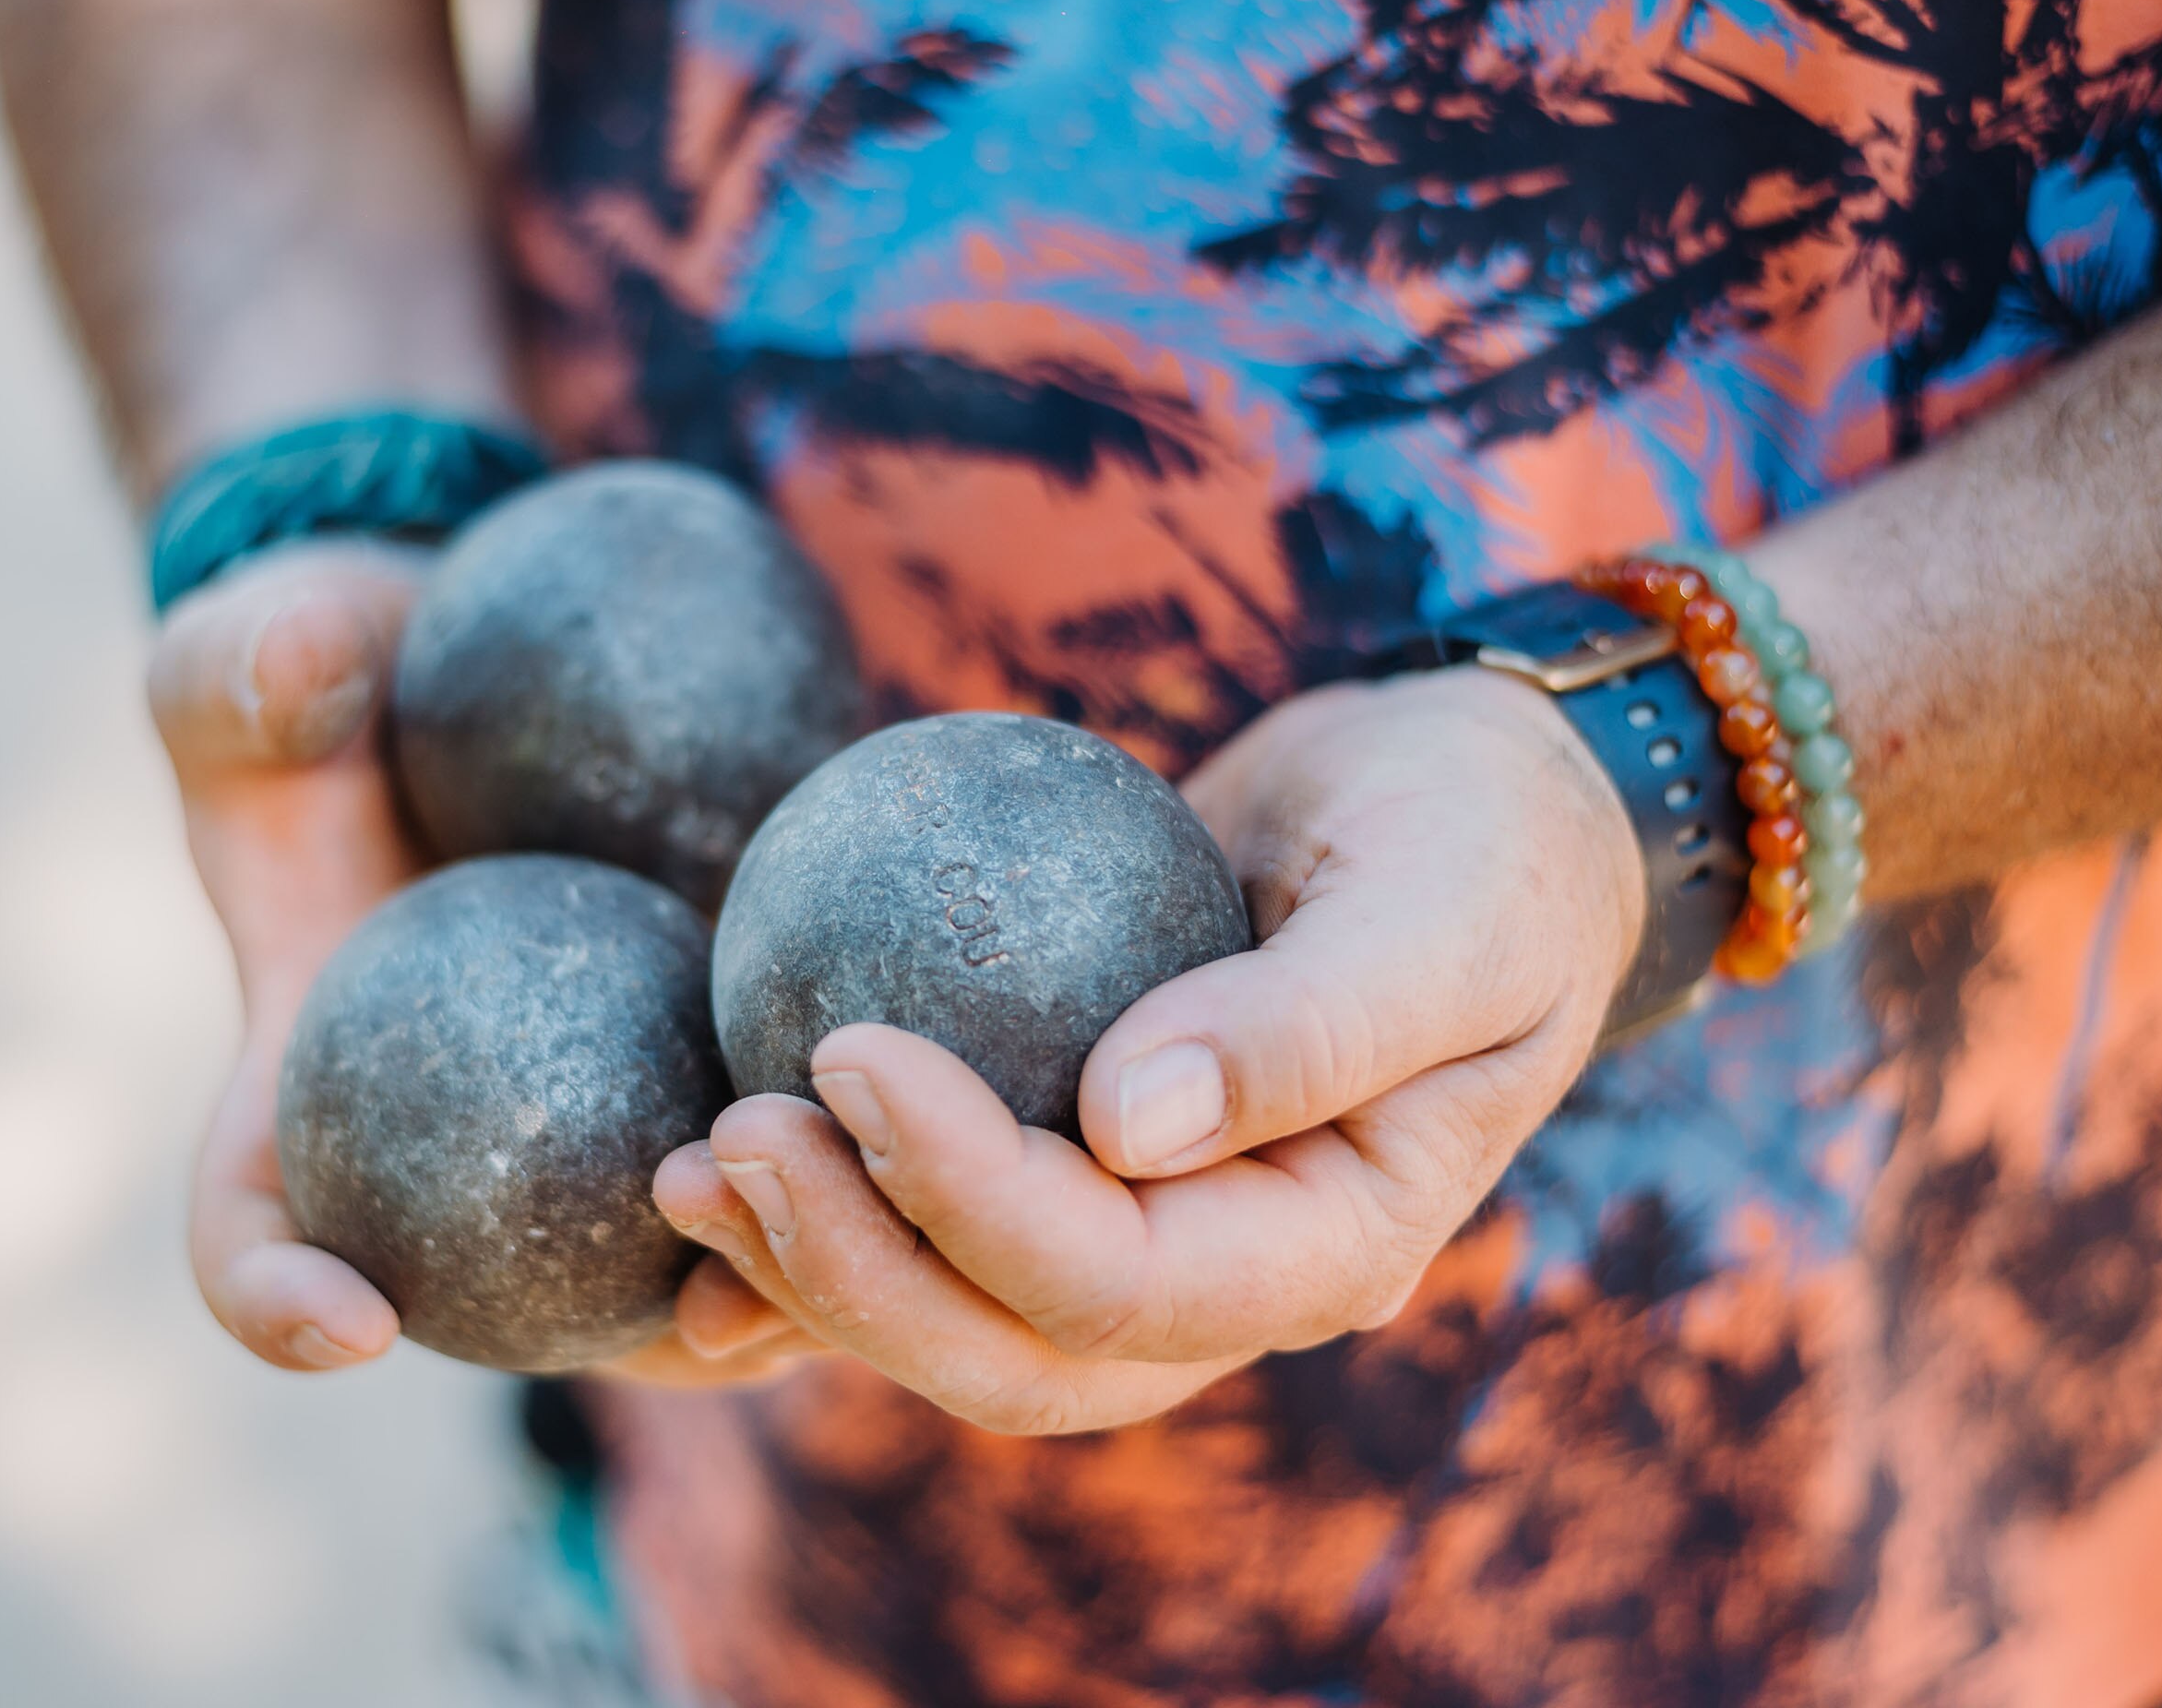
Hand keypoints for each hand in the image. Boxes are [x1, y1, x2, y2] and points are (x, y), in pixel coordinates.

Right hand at [157, 536, 820, 1379]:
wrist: (456, 658)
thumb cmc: (326, 674)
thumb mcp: (259, 646)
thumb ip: (255, 662)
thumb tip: (309, 662)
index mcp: (296, 1094)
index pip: (250, 1226)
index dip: (278, 1297)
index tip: (356, 1319)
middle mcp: (453, 1153)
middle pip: (524, 1314)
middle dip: (630, 1344)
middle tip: (708, 1318)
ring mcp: (597, 1124)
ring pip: (689, 1258)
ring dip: (784, 1283)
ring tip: (874, 1243)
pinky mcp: (713, 1061)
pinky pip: (798, 1136)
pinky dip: (868, 1151)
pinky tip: (968, 1102)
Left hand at [652, 667, 1644, 1433]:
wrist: (1469, 812)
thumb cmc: (1479, 840)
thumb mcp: (1441, 907)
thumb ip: (1311, 1022)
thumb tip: (1125, 1126)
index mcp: (1331, 1249)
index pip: (1121, 1279)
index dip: (971, 1198)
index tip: (852, 1052)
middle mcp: (1225, 1280)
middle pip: (1012, 1350)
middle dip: (852, 1272)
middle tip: (724, 1140)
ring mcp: (1145, 1241)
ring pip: (953, 1319)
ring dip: (806, 1269)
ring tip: (681, 1170)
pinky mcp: (1073, 1174)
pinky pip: (931, 1233)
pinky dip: (816, 1230)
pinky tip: (695, 1187)